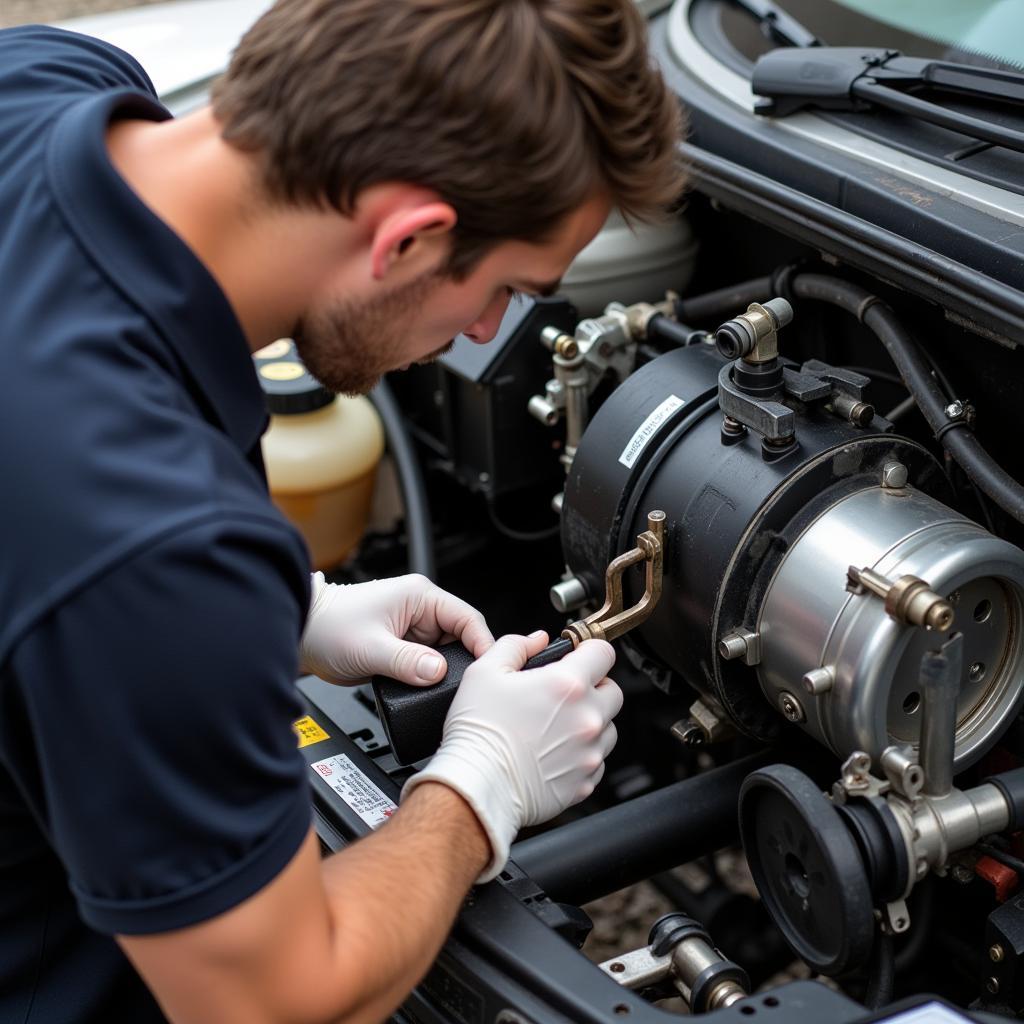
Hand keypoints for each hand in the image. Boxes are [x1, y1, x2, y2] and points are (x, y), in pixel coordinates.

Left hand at [299, 573, 493, 685]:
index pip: (467, 617)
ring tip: (448, 690)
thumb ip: (407, 661)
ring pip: (446, 652)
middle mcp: (420, 609)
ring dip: (446, 671)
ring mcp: (413, 627)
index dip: (482, 643)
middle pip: (461, 637)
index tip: (488, 666)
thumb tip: (438, 673)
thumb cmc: (328, 627)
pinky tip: (429, 689)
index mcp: (419, 596)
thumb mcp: (371, 648)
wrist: (303, 635)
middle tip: (469, 686)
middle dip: (465, 661)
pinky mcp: (405, 646)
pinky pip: (429, 661)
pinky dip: (430, 675)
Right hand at [402, 631, 620, 880]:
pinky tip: (554, 753)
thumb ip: (516, 646)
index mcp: (567, 685)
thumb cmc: (478, 732)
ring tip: (556, 727)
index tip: (577, 657)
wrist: (476, 786)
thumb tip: (537, 640)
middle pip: (612, 691)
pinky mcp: (584, 782)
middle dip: (593, 687)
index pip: (603, 653)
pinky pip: (596, 761)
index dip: (588, 650)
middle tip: (563, 694)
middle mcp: (587, 718)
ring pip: (608, 728)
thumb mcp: (485, 671)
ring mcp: (589, 753)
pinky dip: (582, 754)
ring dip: (590, 722)